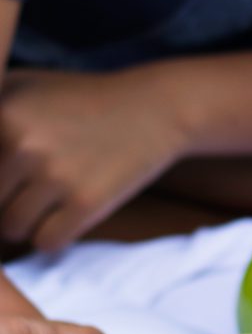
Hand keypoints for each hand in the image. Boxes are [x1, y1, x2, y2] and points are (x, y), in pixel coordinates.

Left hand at [0, 66, 187, 251]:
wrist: (155, 107)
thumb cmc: (77, 101)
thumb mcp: (20, 90)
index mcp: (1, 115)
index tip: (17, 181)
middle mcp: (23, 143)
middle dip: (5, 203)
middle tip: (39, 181)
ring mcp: (55, 175)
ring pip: (10, 230)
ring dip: (29, 221)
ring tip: (55, 191)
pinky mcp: (86, 203)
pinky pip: (46, 244)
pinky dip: (56, 235)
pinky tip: (74, 205)